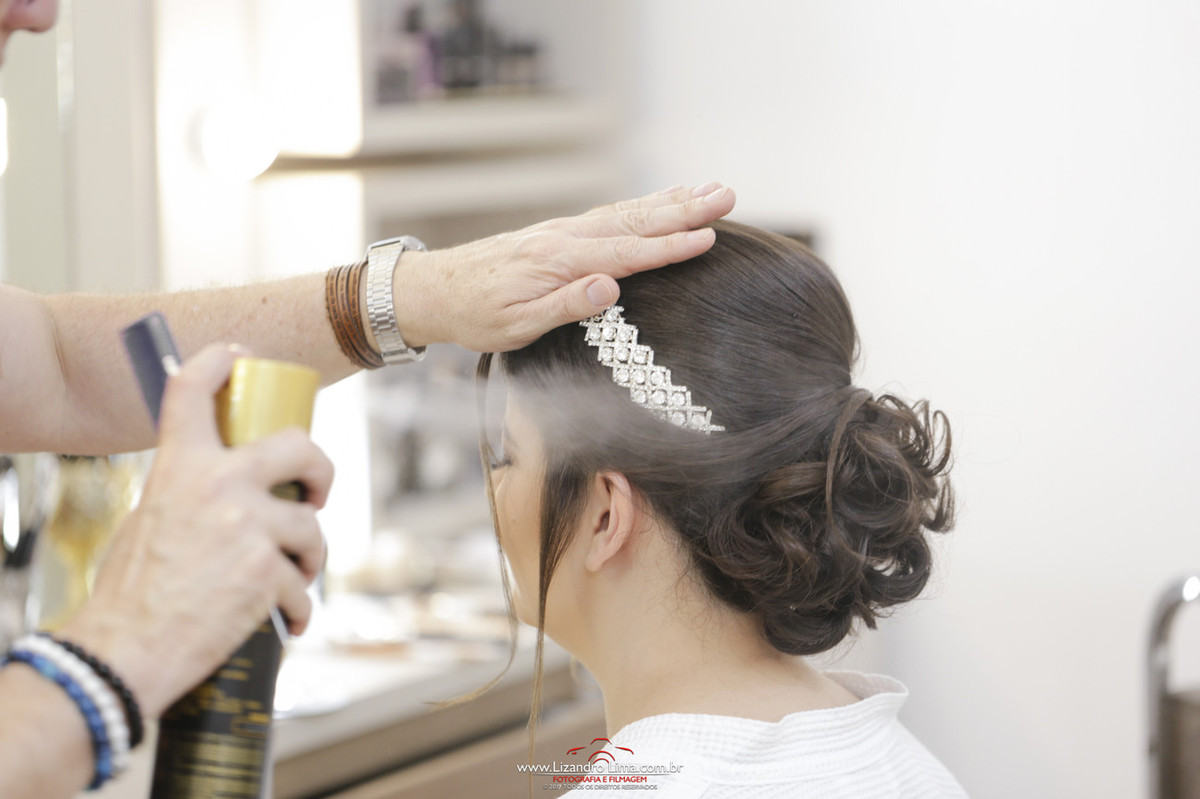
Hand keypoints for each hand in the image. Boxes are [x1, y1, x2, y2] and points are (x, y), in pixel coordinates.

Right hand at [58, 345, 333, 717]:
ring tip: (294, 578)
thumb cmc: (132, 593)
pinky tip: (285, 621)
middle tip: (318, 492)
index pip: (193, 390)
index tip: (238, 356)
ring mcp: (248, 525)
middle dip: (320, 468)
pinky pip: (303, 585)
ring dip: (309, 556)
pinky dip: (297, 607)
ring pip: (311, 525)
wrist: (125, 652)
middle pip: (299, 444)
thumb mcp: (150, 519)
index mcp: (180, 466)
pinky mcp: (268, 571)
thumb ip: (188, 492)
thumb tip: (226, 489)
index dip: (218, 362)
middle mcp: (218, 484)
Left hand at [392, 182, 735, 351]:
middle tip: (728, 195)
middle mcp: (566, 237)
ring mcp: (564, 231)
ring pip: (627, 212)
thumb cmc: (476, 316)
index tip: (708, 237)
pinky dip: (644, 205)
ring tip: (711, 190)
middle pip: (635, 221)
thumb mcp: (515, 326)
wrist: (436, 290)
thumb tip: (611, 287)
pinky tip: (664, 201)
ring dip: (671, 201)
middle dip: (684, 209)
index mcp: (558, 261)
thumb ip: (564, 305)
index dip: (669, 246)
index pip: (626, 253)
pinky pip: (612, 215)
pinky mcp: (561, 234)